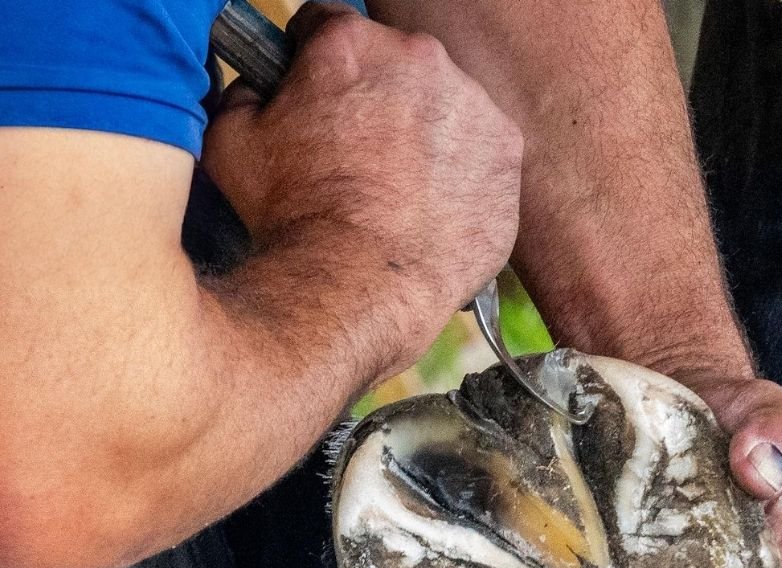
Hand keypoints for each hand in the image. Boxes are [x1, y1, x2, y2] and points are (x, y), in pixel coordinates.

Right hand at [202, 1, 523, 386]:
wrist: (360, 285)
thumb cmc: (293, 217)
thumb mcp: (233, 142)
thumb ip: (246, 93)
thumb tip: (259, 86)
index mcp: (351, 45)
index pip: (328, 26)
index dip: (314, 62)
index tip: (316, 94)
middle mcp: (422, 59)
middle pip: (394, 65)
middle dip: (375, 98)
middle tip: (357, 153)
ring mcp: (474, 105)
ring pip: (444, 106)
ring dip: (425, 132)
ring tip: (398, 188)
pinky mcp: (507, 153)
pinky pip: (481, 150)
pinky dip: (463, 171)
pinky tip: (433, 206)